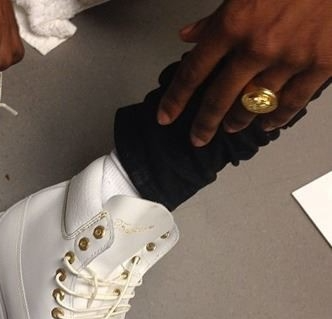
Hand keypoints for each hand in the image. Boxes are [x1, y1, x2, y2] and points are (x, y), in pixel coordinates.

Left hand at [157, 0, 331, 145]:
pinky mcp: (321, 65)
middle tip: (198, 137)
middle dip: (204, 123)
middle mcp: (257, 47)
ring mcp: (289, 59)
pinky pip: (292, 103)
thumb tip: (188, 35)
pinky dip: (276, 117)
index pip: (193, 71)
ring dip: (238, 120)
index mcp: (234, 23)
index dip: (176, 99)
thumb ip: (216, 16)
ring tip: (231, 126)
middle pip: (218, 99)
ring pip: (253, 105)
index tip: (165, 116)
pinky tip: (267, 124)